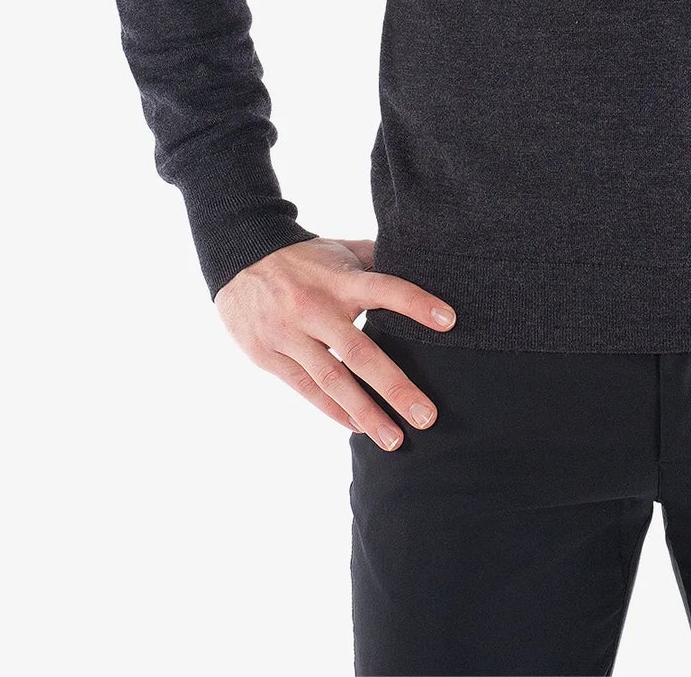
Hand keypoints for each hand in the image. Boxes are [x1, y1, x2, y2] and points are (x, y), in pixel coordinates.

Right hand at [214, 235, 456, 447]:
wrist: (239, 256)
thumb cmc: (304, 257)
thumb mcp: (340, 250)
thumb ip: (377, 260)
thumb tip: (424, 261)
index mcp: (339, 280)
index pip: (384, 289)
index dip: (416, 303)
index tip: (450, 321)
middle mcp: (315, 308)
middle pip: (359, 352)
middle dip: (394, 387)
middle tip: (426, 416)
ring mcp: (290, 335)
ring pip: (331, 380)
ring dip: (364, 413)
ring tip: (394, 440)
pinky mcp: (270, 355)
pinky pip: (307, 389)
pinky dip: (333, 410)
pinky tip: (358, 428)